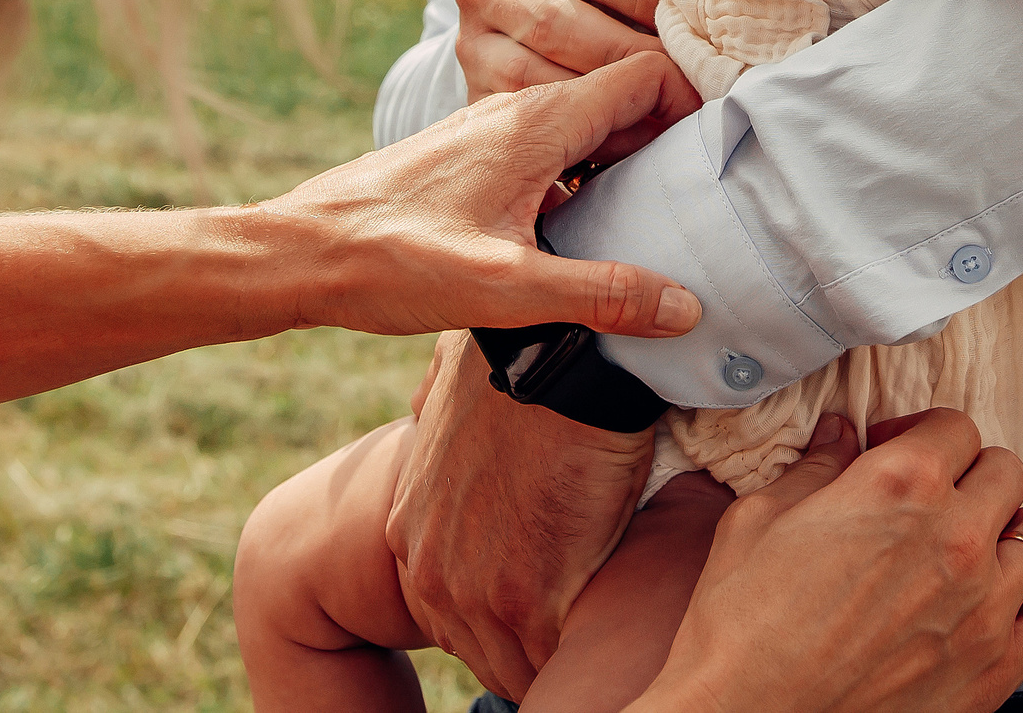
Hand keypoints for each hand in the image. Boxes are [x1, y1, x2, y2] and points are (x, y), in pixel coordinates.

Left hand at [265, 52, 702, 337]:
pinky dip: (583, 177)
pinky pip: (551, 151)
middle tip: (703, 196)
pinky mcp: (473, 161)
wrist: (298, 253)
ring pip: (584, 127)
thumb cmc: (389, 260)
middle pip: (621, 101)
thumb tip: (686, 305)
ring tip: (657, 217)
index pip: (644, 76)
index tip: (718, 157)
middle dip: (667, 139)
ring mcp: (492, 134)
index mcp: (537, 121)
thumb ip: (600, 292)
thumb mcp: (505, 288)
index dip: (692, 106)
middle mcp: (517, 112)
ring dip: (624, 161)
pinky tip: (584, 231)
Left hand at [388, 338, 657, 698]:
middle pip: (476, 645)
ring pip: (514, 665)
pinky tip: (613, 638)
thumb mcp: (444, 383)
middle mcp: (431, 570)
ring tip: (597, 641)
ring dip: (553, 656)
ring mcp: (475, 592)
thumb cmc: (517, 357)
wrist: (563, 360)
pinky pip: (552, 661)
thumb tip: (429, 408)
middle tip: (571, 624)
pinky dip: (582, 655)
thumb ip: (433, 412)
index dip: (495, 604)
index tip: (537, 593)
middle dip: (520, 640)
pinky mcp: (529, 602)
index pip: (447, 604)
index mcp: (409, 529)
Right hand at [454, 0, 699, 112]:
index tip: (691, 23)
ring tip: (666, 108)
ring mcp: (470, 38)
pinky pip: (527, 115)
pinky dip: (581, 129)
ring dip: (607, 99)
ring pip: (538, 77)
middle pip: (559, 26)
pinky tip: (628, 130)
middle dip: (631, 56)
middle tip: (688, 78)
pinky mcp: (474, 86)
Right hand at [634, 410, 1022, 712]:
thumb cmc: (741, 627)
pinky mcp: (999, 667)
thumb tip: (838, 433)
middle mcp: (957, 535)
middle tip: (933, 503)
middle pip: (1007, 470)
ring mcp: (987, 604)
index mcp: (900, 483)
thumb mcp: (757, 522)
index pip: (956, 426)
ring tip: (975, 550)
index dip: (923, 437)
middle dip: (970, 476)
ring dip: (1013, 530)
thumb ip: (813, 468)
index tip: (897, 458)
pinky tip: (1003, 605)